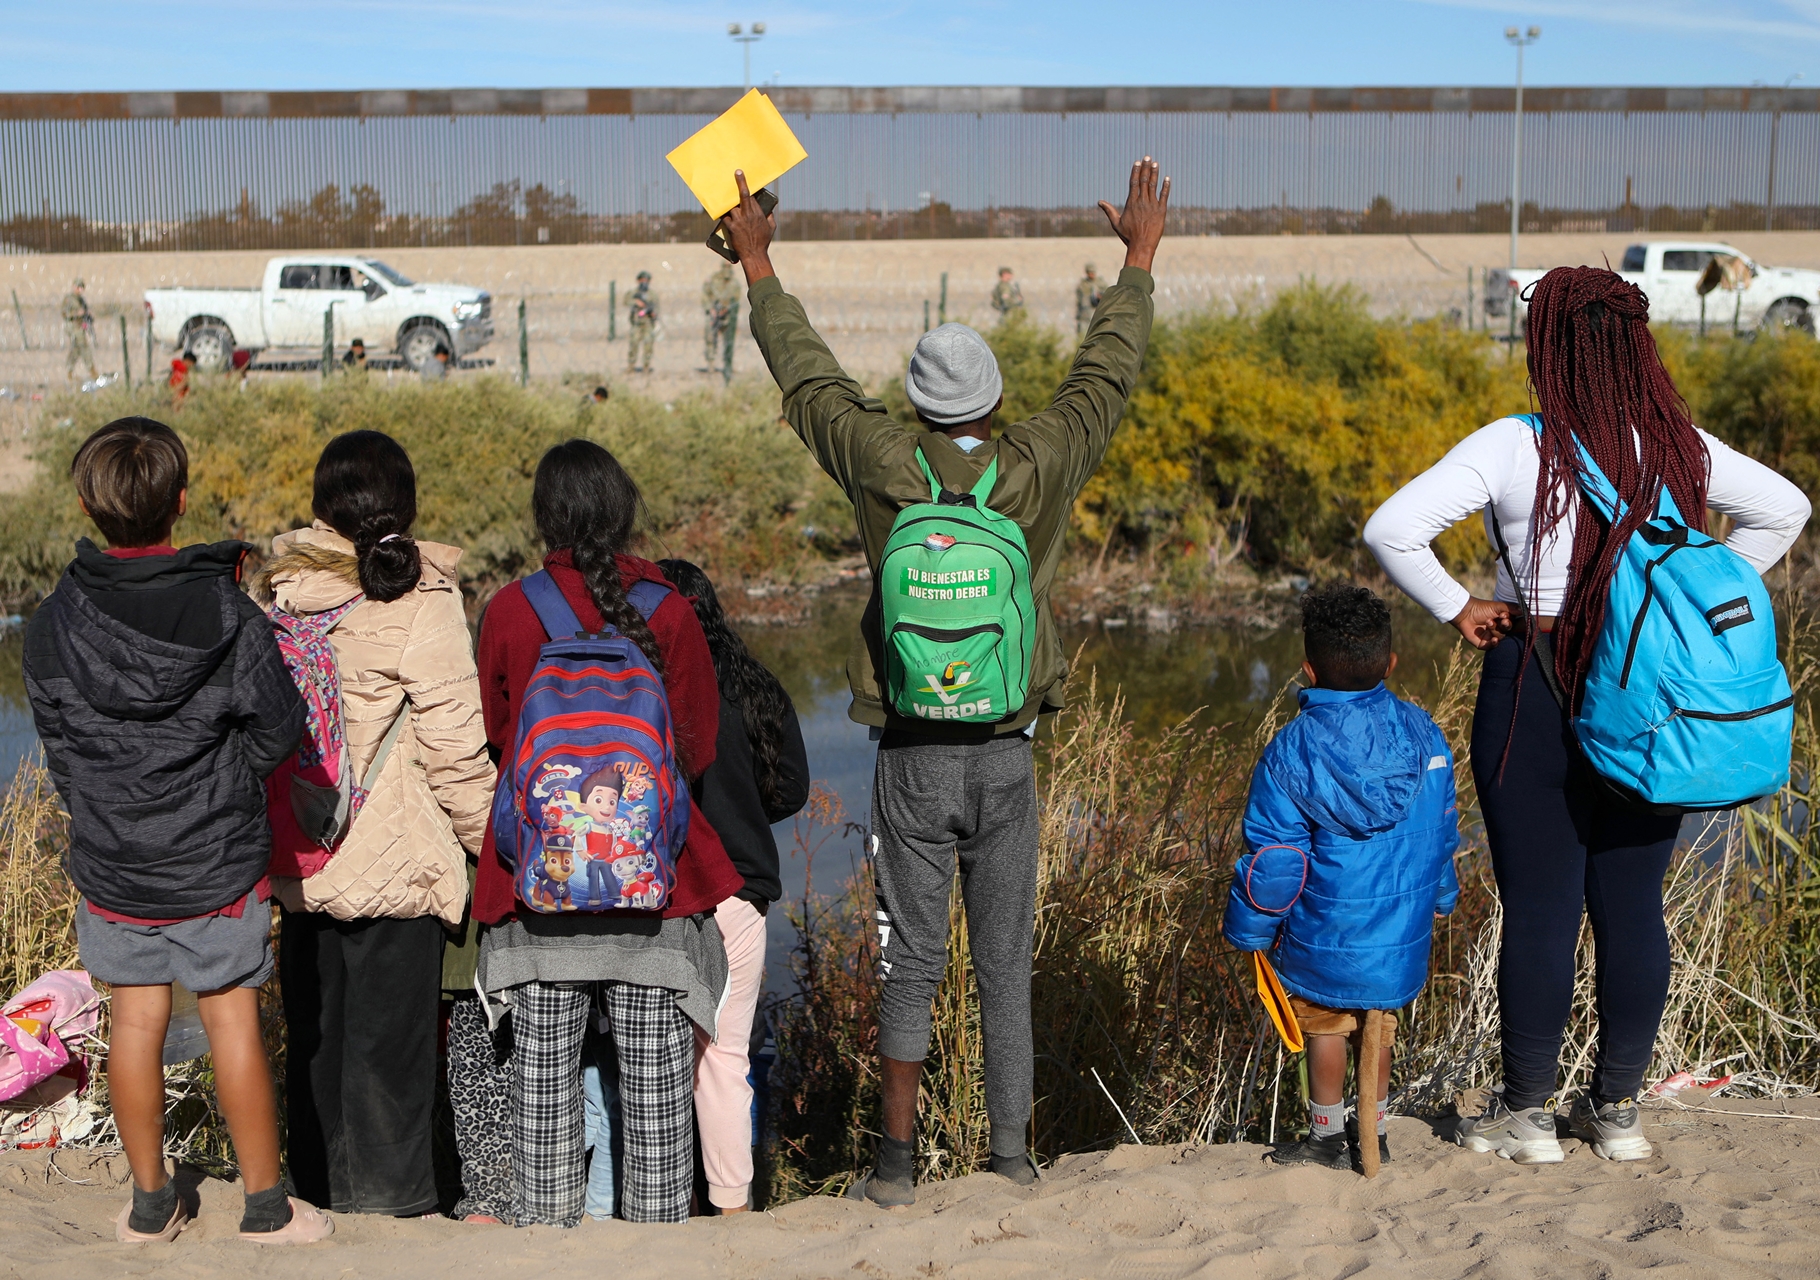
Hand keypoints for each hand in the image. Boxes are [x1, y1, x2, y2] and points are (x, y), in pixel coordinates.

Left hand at [722, 170, 776, 285]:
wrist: (754, 255)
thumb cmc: (763, 242)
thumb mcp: (771, 228)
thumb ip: (770, 217)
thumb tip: (769, 210)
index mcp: (759, 214)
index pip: (753, 197)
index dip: (748, 189)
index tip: (746, 182)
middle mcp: (749, 214)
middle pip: (744, 195)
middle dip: (741, 183)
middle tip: (738, 173)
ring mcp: (739, 220)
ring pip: (732, 204)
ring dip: (729, 199)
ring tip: (724, 192)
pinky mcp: (731, 226)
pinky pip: (724, 216)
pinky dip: (722, 211)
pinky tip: (718, 207)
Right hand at [1098, 157, 1170, 272]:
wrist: (1142, 246)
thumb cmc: (1128, 236)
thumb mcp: (1116, 223)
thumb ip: (1109, 210)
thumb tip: (1100, 202)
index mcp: (1131, 203)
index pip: (1134, 183)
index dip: (1135, 171)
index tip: (1137, 162)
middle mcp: (1142, 202)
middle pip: (1144, 181)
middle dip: (1145, 168)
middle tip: (1147, 157)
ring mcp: (1152, 206)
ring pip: (1154, 186)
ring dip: (1154, 173)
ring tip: (1155, 163)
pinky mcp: (1161, 211)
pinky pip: (1164, 196)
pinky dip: (1166, 187)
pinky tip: (1167, 178)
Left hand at [1450, 597, 1524, 649]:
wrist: (1465, 612)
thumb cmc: (1481, 608)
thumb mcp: (1498, 606)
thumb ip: (1511, 608)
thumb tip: (1524, 610)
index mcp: (1503, 621)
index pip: (1512, 624)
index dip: (1509, 621)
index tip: (1504, 615)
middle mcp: (1498, 629)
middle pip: (1507, 631)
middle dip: (1505, 626)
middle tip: (1501, 620)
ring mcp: (1491, 637)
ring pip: (1500, 637)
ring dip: (1495, 630)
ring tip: (1488, 622)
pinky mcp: (1483, 643)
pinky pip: (1492, 647)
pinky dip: (1494, 643)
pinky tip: (1494, 639)